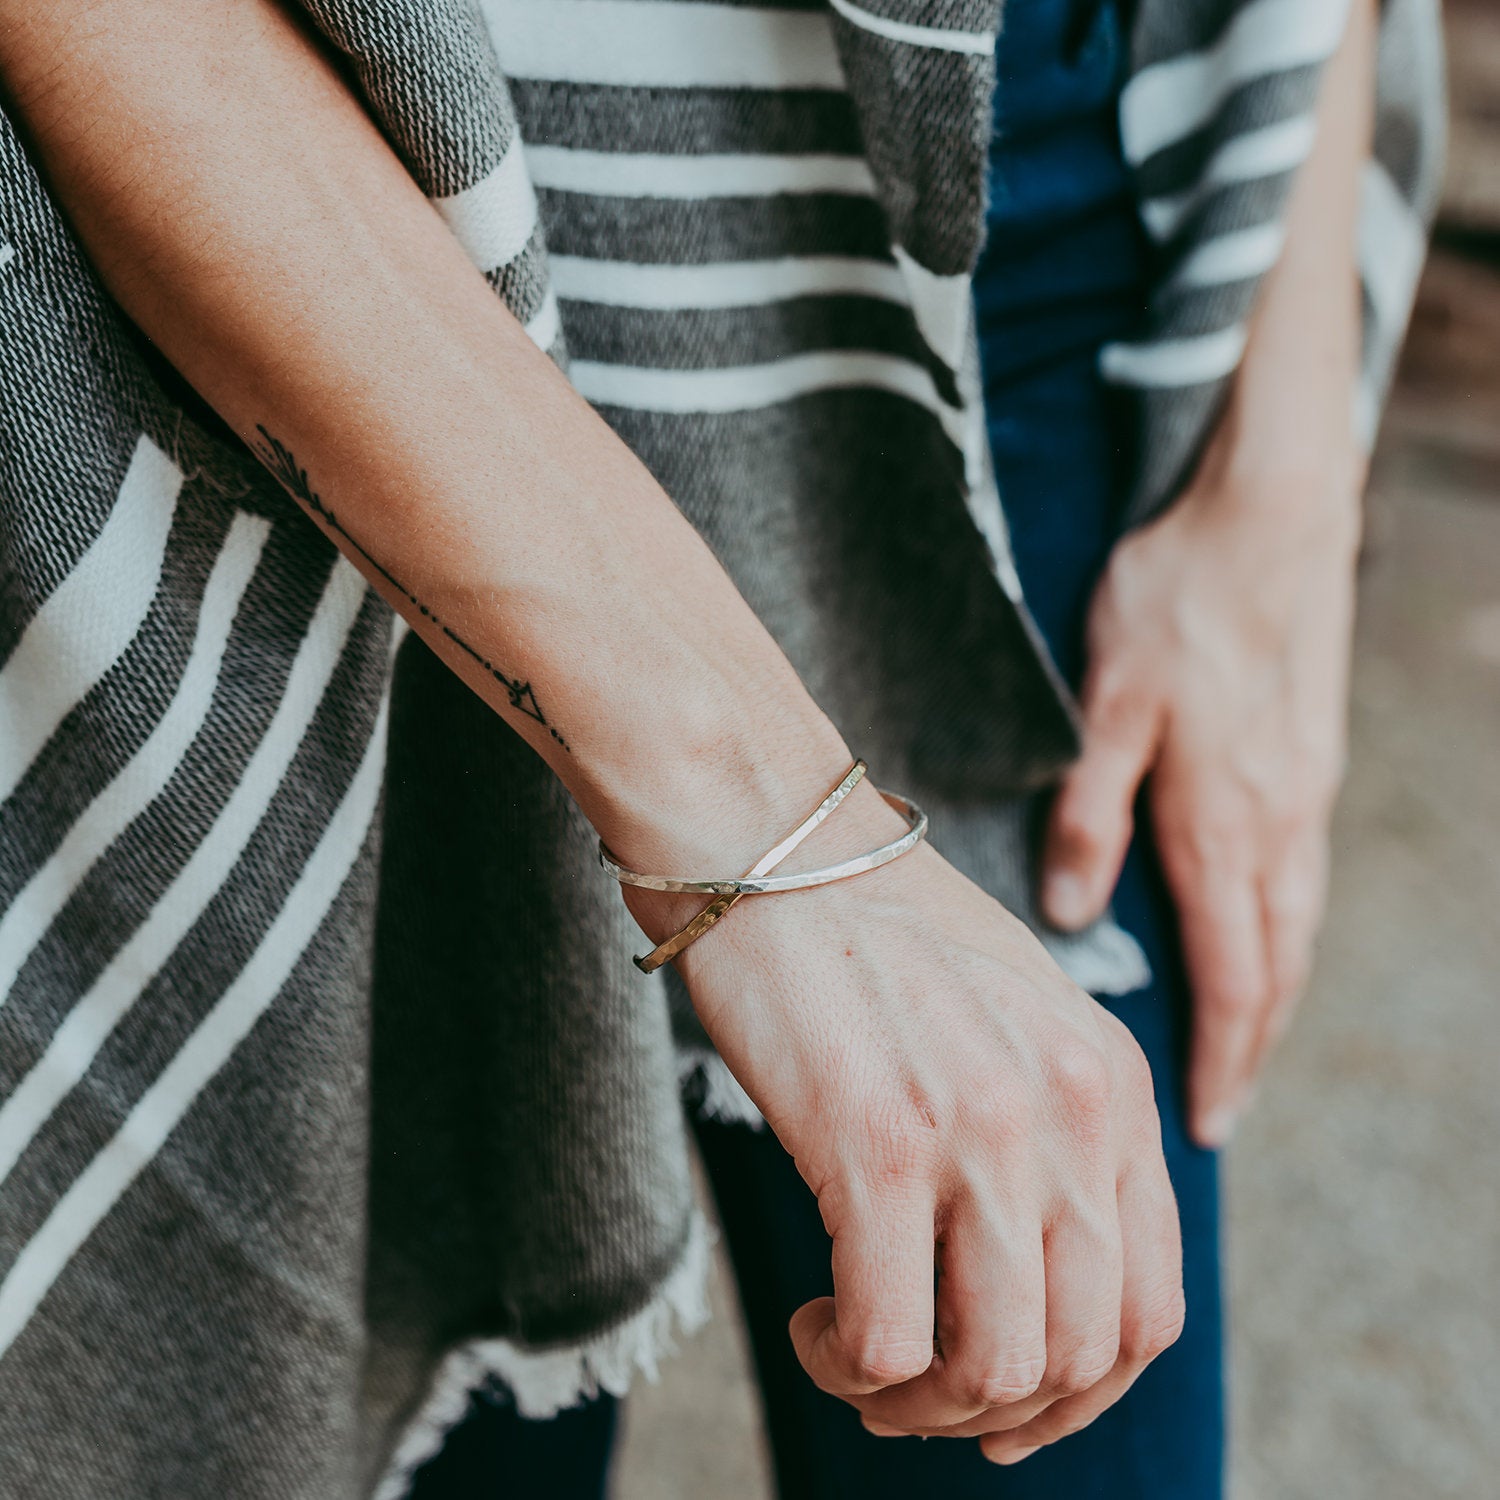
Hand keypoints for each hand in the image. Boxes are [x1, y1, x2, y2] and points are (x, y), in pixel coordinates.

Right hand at [625, 782, 1184, 1453]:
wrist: (772, 840)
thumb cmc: (872, 929)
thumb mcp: (1010, 1014)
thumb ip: (1053, 1125)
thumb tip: (1031, 1275)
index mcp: (1115, 1083)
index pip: (1152, 1307)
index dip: (1081, 1391)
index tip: (1009, 1407)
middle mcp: (1072, 1111)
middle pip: (1082, 1356)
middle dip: (997, 1415)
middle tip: (918, 1398)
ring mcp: (981, 1129)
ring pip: (995, 1369)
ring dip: (922, 1408)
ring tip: (860, 1365)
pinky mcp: (876, 1142)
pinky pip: (888, 1341)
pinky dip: (850, 1366)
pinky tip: (814, 1322)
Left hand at [1040, 439, 1362, 1147]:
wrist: (1272, 514)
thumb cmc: (1178, 600)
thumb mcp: (1107, 702)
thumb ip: (1090, 811)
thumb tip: (1071, 911)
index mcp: (1221, 819)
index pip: (1228, 972)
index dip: (1218, 1054)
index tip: (1207, 1121)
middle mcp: (1277, 822)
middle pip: (1273, 966)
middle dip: (1250, 1046)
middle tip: (1224, 1108)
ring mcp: (1304, 792)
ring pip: (1295, 925)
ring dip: (1271, 996)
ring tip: (1242, 1044)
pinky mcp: (1309, 759)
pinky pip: (1301, 876)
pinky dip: (1283, 932)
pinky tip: (1261, 936)